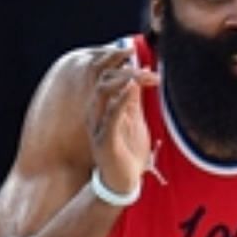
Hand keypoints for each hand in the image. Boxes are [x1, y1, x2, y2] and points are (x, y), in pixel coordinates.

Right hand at [87, 47, 157, 196]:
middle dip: (120, 66)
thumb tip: (137, 77)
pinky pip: (111, 117)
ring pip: (103, 94)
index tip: (139, 53)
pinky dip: (121, 101)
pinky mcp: (105, 140)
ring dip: (121, 80)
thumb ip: (133, 101)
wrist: (122, 183)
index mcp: (103, 108)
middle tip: (137, 55)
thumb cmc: (128, 152)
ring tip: (136, 70)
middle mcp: (97, 114)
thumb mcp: (133, 121)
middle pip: (102, 80)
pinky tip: (131, 90)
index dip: (120, 64)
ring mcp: (99, 126)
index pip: (107, 78)